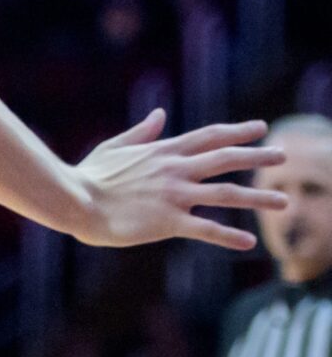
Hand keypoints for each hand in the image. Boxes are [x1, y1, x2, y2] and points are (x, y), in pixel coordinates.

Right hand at [67, 112, 286, 250]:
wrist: (72, 199)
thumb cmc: (86, 175)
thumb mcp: (114, 147)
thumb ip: (140, 132)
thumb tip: (159, 115)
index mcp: (164, 151)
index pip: (210, 136)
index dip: (237, 131)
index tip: (261, 128)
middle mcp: (176, 169)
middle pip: (227, 158)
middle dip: (259, 156)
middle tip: (283, 155)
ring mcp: (175, 195)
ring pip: (227, 193)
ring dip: (259, 197)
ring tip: (284, 201)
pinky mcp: (168, 221)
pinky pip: (206, 229)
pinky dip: (229, 235)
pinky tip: (249, 241)